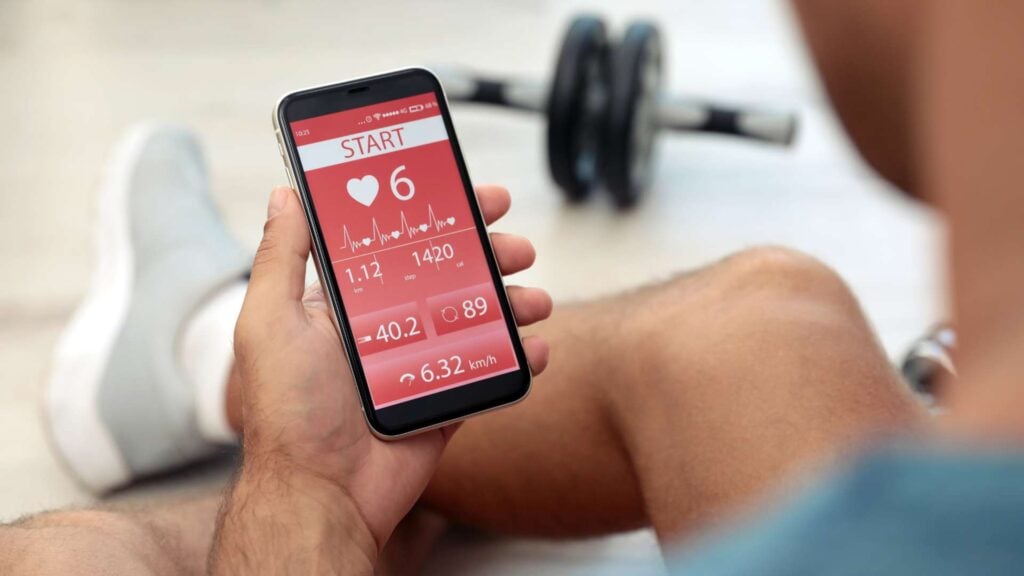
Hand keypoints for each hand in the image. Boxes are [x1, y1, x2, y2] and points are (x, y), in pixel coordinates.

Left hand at [225, 185, 551, 563]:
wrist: (323, 493)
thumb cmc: (290, 410)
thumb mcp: (272, 321)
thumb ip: (282, 257)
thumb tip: (287, 194)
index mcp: (348, 304)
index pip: (399, 245)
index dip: (438, 217)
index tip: (472, 197)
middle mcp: (386, 329)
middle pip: (449, 277)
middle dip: (489, 256)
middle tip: (518, 245)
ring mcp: (419, 366)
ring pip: (477, 321)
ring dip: (512, 304)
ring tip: (537, 300)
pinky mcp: (443, 402)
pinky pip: (488, 373)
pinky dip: (518, 360)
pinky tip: (535, 349)